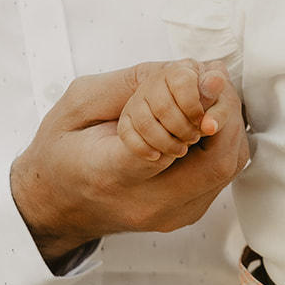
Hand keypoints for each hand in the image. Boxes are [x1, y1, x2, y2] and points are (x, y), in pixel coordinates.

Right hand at [11, 63, 248, 264]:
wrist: (56, 207)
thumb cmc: (62, 152)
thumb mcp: (77, 104)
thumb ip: (132, 83)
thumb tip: (193, 70)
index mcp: (107, 174)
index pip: (164, 144)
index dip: (196, 108)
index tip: (206, 79)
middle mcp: (146, 203)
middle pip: (216, 162)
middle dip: (225, 110)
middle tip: (213, 79)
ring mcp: (172, 215)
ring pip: (228, 166)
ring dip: (228, 123)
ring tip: (209, 95)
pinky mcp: (188, 214)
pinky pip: (222, 173)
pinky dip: (221, 140)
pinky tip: (204, 119)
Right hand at [117, 59, 224, 161]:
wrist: (179, 117)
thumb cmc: (202, 108)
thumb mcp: (214, 103)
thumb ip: (215, 95)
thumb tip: (216, 83)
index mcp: (179, 71)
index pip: (182, 82)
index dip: (194, 106)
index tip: (202, 122)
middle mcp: (154, 82)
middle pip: (164, 107)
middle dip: (183, 129)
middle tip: (194, 139)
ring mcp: (137, 100)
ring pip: (146, 123)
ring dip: (166, 142)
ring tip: (181, 150)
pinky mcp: (126, 118)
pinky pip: (127, 134)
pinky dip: (143, 149)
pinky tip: (158, 155)